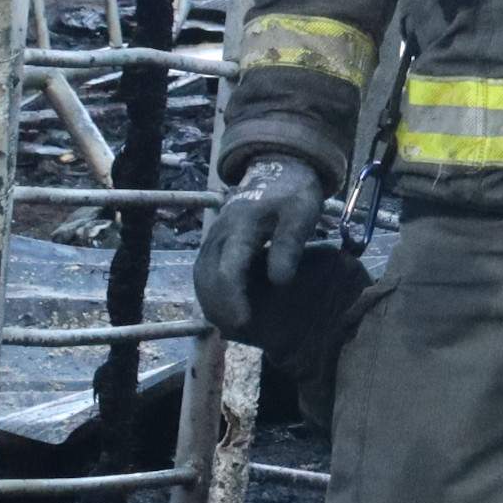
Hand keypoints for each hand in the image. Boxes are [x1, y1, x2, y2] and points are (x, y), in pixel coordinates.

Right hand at [198, 157, 329, 333]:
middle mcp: (220, 234)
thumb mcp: (301, 213)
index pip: (228, 268)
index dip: (232, 298)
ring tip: (232, 328)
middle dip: (218, 308)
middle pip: (206, 277)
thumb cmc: (293, 194)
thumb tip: (279, 282)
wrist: (278, 170)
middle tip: (239, 332)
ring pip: (201, 277)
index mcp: (241, 226)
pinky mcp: (215, 245)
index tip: (243, 323)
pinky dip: (212, 295)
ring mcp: (214, 239)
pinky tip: (228, 313)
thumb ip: (290, 244)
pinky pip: (205, 274)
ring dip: (212, 304)